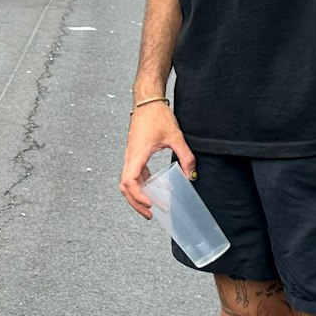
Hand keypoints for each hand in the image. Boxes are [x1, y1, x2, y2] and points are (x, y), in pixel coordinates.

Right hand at [119, 101, 194, 218]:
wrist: (147, 101)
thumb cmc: (157, 115)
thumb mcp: (176, 136)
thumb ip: (186, 157)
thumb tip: (191, 176)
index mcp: (137, 154)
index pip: (129, 181)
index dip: (138, 196)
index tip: (150, 204)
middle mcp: (130, 157)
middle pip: (125, 186)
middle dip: (136, 203)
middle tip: (151, 214)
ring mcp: (131, 156)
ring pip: (128, 182)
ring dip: (138, 196)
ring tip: (152, 207)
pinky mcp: (135, 154)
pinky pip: (134, 174)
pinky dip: (142, 185)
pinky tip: (156, 189)